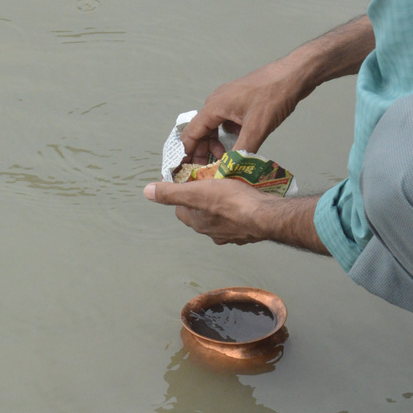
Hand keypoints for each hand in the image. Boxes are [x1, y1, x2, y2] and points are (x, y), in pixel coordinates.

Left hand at [143, 180, 327, 252]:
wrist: (265, 215)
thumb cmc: (231, 201)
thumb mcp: (196, 191)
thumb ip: (171, 192)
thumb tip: (147, 192)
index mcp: (197, 222)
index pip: (181, 207)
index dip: (182, 192)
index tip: (189, 179)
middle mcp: (211, 232)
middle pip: (200, 211)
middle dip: (202, 197)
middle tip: (210, 179)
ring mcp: (230, 233)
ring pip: (219, 216)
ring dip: (220, 204)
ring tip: (227, 186)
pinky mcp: (247, 231)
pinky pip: (237, 218)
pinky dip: (237, 209)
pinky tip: (244, 198)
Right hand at [181, 61, 302, 163]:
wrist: (294, 74)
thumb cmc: (274, 95)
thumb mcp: (257, 128)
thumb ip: (240, 152)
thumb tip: (228, 172)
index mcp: (214, 106)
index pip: (191, 133)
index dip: (185, 153)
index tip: (182, 171)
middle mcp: (217, 102)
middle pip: (201, 131)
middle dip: (203, 152)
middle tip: (208, 171)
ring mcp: (229, 100)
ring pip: (215, 127)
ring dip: (217, 145)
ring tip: (226, 160)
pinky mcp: (241, 101)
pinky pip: (227, 121)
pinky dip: (229, 135)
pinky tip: (242, 143)